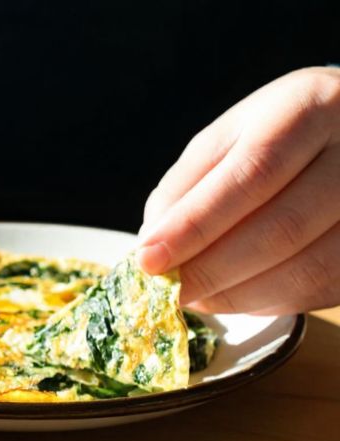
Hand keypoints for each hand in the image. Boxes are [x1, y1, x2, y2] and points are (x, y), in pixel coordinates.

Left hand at [138, 66, 339, 314]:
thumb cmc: (279, 134)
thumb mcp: (228, 139)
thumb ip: (186, 186)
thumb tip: (153, 247)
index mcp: (310, 107)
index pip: (253, 173)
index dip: (197, 224)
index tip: (150, 259)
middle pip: (284, 227)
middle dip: (214, 270)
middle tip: (170, 291)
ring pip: (311, 268)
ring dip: (240, 295)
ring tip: (197, 297)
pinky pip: (325, 287)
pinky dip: (271, 301)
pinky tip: (236, 296)